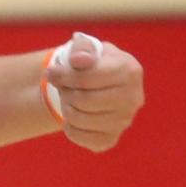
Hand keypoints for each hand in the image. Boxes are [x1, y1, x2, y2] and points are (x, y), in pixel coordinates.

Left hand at [46, 33, 144, 151]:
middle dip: (65, 92)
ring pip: (79, 119)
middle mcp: (133, 98)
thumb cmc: (91, 63)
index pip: (86, 78)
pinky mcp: (111, 138)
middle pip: (83, 100)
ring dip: (66, 108)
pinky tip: (73, 116)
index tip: (51, 72)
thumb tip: (78, 60)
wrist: (98, 84)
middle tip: (63, 87)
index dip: (63, 75)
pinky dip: (69, 127)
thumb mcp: (87, 47)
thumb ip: (82, 48)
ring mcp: (124, 121)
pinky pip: (80, 137)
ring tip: (69, 98)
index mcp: (129, 71)